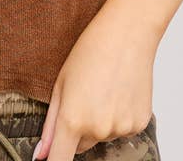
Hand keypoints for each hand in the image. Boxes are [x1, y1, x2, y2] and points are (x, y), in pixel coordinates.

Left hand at [34, 2, 158, 160]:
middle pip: (81, 146)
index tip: (51, 159)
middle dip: (78, 129)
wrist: (128, 33)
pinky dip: (119, 116)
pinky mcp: (139, 124)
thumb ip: (51, 123)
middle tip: (84, 96)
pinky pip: (122, 129)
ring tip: (104, 89)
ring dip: (100, 121)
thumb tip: (43, 153)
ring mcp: (120, 128)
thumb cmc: (92, 50)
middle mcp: (98, 129)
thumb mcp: (61, 82)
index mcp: (73, 119)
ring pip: (102, 136)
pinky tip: (119, 92)